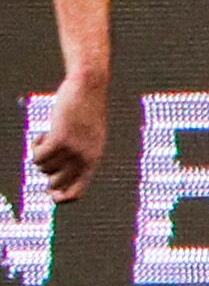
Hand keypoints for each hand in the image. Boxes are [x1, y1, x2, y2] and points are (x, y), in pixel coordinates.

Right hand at [30, 73, 107, 203]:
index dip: (61, 198)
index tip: (50, 193)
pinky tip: (43, 134)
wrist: (89, 87)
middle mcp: (85, 159)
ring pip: (43, 167)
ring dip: (42, 153)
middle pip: (54, 182)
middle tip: (50, 153)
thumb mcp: (88, 138)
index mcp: (94, 160)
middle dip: (47, 170)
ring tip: (52, 136)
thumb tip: (54, 183)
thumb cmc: (86, 113)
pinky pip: (38, 156)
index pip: (77, 193)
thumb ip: (77, 157)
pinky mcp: (60, 139)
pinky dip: (36, 145)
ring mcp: (73, 150)